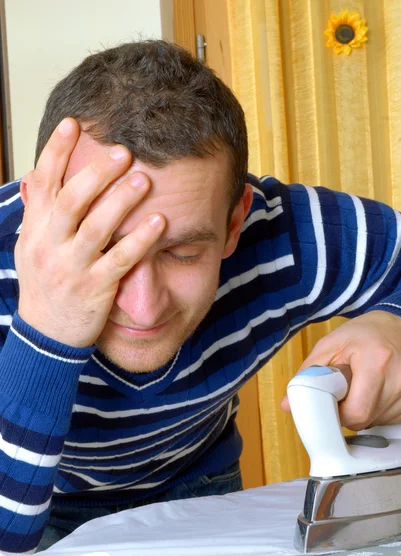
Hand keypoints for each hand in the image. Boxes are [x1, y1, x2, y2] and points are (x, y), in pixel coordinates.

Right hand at [15, 118, 165, 346]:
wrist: (46, 333)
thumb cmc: (44, 284)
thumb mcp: (31, 245)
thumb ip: (39, 211)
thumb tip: (38, 174)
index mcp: (36, 229)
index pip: (43, 183)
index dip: (56, 151)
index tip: (74, 123)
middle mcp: (50, 244)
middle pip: (71, 201)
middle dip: (96, 173)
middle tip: (123, 151)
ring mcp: (72, 267)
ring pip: (96, 228)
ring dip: (121, 202)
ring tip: (144, 180)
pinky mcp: (94, 288)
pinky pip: (120, 260)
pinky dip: (140, 240)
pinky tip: (159, 222)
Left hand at [281, 310, 400, 428]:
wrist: (396, 329)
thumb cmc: (363, 334)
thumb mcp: (330, 345)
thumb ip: (308, 375)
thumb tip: (288, 405)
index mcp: (377, 361)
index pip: (355, 411)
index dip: (337, 414)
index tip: (328, 404)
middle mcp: (398, 379)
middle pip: (364, 419)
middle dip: (346, 412)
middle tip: (342, 392)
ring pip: (375, 422)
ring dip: (361, 411)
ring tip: (361, 387)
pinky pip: (388, 420)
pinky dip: (376, 412)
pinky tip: (374, 392)